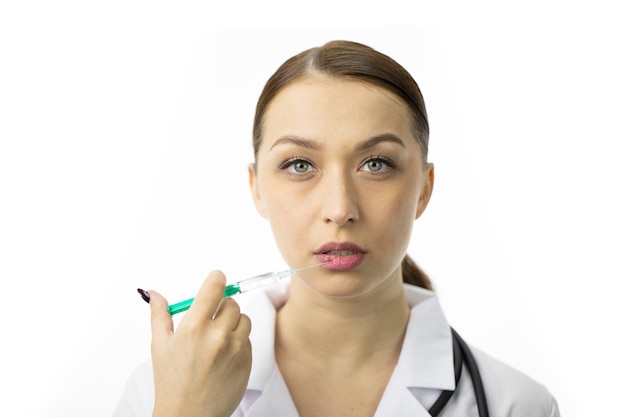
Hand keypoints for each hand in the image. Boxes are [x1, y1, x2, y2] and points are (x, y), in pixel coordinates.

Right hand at [147, 271, 251, 416]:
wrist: (188, 416)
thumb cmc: (171, 382)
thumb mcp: (160, 346)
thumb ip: (160, 314)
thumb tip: (153, 293)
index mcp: (194, 327)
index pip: (215, 287)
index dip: (217, 279)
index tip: (216, 279)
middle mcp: (217, 335)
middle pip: (231, 302)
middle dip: (220, 307)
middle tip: (209, 320)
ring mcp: (235, 349)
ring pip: (243, 319)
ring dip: (232, 323)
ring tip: (216, 339)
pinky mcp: (247, 361)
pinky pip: (248, 339)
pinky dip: (238, 341)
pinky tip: (222, 355)